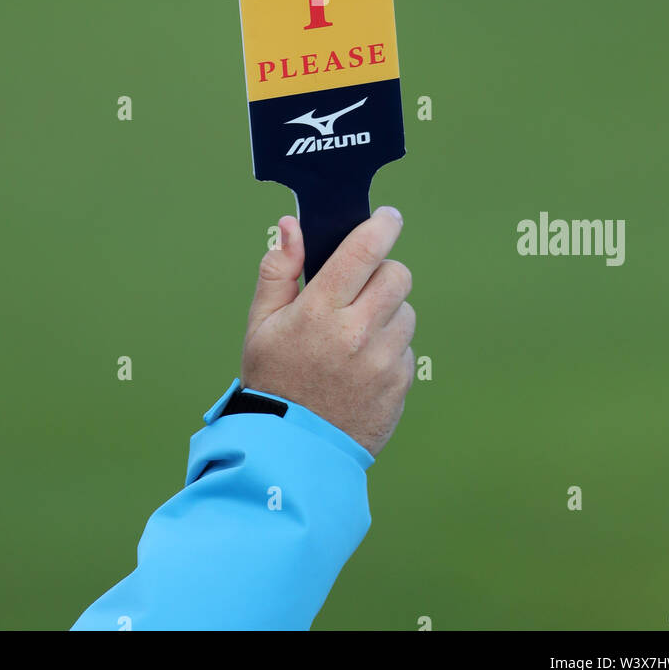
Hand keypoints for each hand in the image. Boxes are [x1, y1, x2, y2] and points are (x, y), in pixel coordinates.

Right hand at [240, 207, 413, 456]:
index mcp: (320, 311)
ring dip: (388, 313)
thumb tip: (291, 225)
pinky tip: (362, 366)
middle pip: (397, 275)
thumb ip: (278, 270)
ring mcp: (383, 361)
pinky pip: (407, 349)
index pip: (363, 251)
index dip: (381, 226)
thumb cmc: (273, 380)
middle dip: (382, 272)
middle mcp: (357, 333)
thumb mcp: (260, 323)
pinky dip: (391, 349)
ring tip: (356, 335)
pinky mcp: (400, 385)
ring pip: (406, 311)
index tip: (388, 217)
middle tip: (361, 287)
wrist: (291, 451)